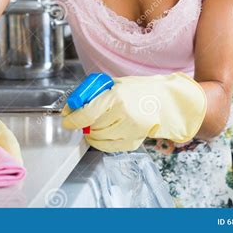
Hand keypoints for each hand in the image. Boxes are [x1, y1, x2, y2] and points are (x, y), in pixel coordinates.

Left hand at [61, 72, 206, 151]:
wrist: (166, 101)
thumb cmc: (139, 90)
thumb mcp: (115, 84)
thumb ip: (94, 95)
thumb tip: (73, 106)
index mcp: (116, 96)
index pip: (87, 113)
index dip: (73, 119)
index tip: (67, 121)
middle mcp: (123, 113)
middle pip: (92, 127)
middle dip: (83, 125)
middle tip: (82, 120)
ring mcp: (130, 129)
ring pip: (100, 138)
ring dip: (92, 134)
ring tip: (95, 125)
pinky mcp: (135, 140)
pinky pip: (111, 147)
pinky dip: (103, 142)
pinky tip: (104, 134)